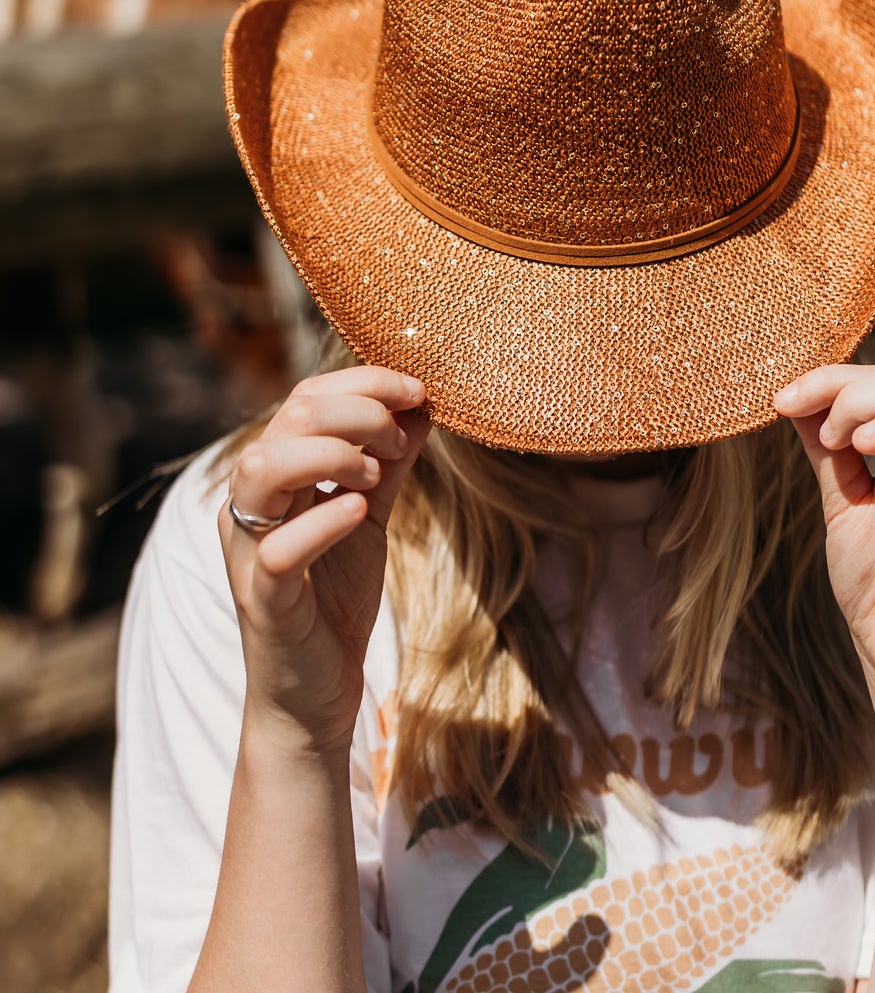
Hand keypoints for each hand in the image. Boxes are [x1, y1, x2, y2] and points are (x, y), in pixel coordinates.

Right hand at [219, 366, 428, 752]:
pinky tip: (357, 510)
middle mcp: (251, 502)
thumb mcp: (368, 517)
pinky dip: (320, 520)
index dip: (364, 383)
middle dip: (358, 413)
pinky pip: (276, 548)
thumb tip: (421, 408)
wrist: (317, 695)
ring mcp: (249, 548)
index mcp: (273, 476)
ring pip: (265, 468)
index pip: (305, 398)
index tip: (418, 389)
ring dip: (332, 454)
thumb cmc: (335, 600)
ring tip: (375, 474)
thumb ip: (389, 464)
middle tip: (400, 440)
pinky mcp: (262, 598)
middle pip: (289, 419)